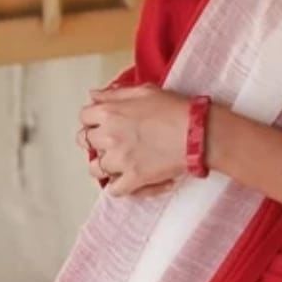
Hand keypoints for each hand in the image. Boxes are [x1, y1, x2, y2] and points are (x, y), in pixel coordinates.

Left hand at [78, 84, 190, 198]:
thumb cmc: (175, 109)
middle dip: (96, 141)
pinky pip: (115, 190)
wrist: (197, 132)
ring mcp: (120, 159)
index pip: (84, 117)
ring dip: (104, 166)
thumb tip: (93, 96)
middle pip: (85, 142)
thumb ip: (115, 94)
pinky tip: (130, 180)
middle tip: (113, 142)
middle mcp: (109, 136)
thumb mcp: (144, 91)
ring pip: (95, 169)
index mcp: (110, 112)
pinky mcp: (134, 178)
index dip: (93, 120)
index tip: (103, 123)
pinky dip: (120, 186)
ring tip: (119, 163)